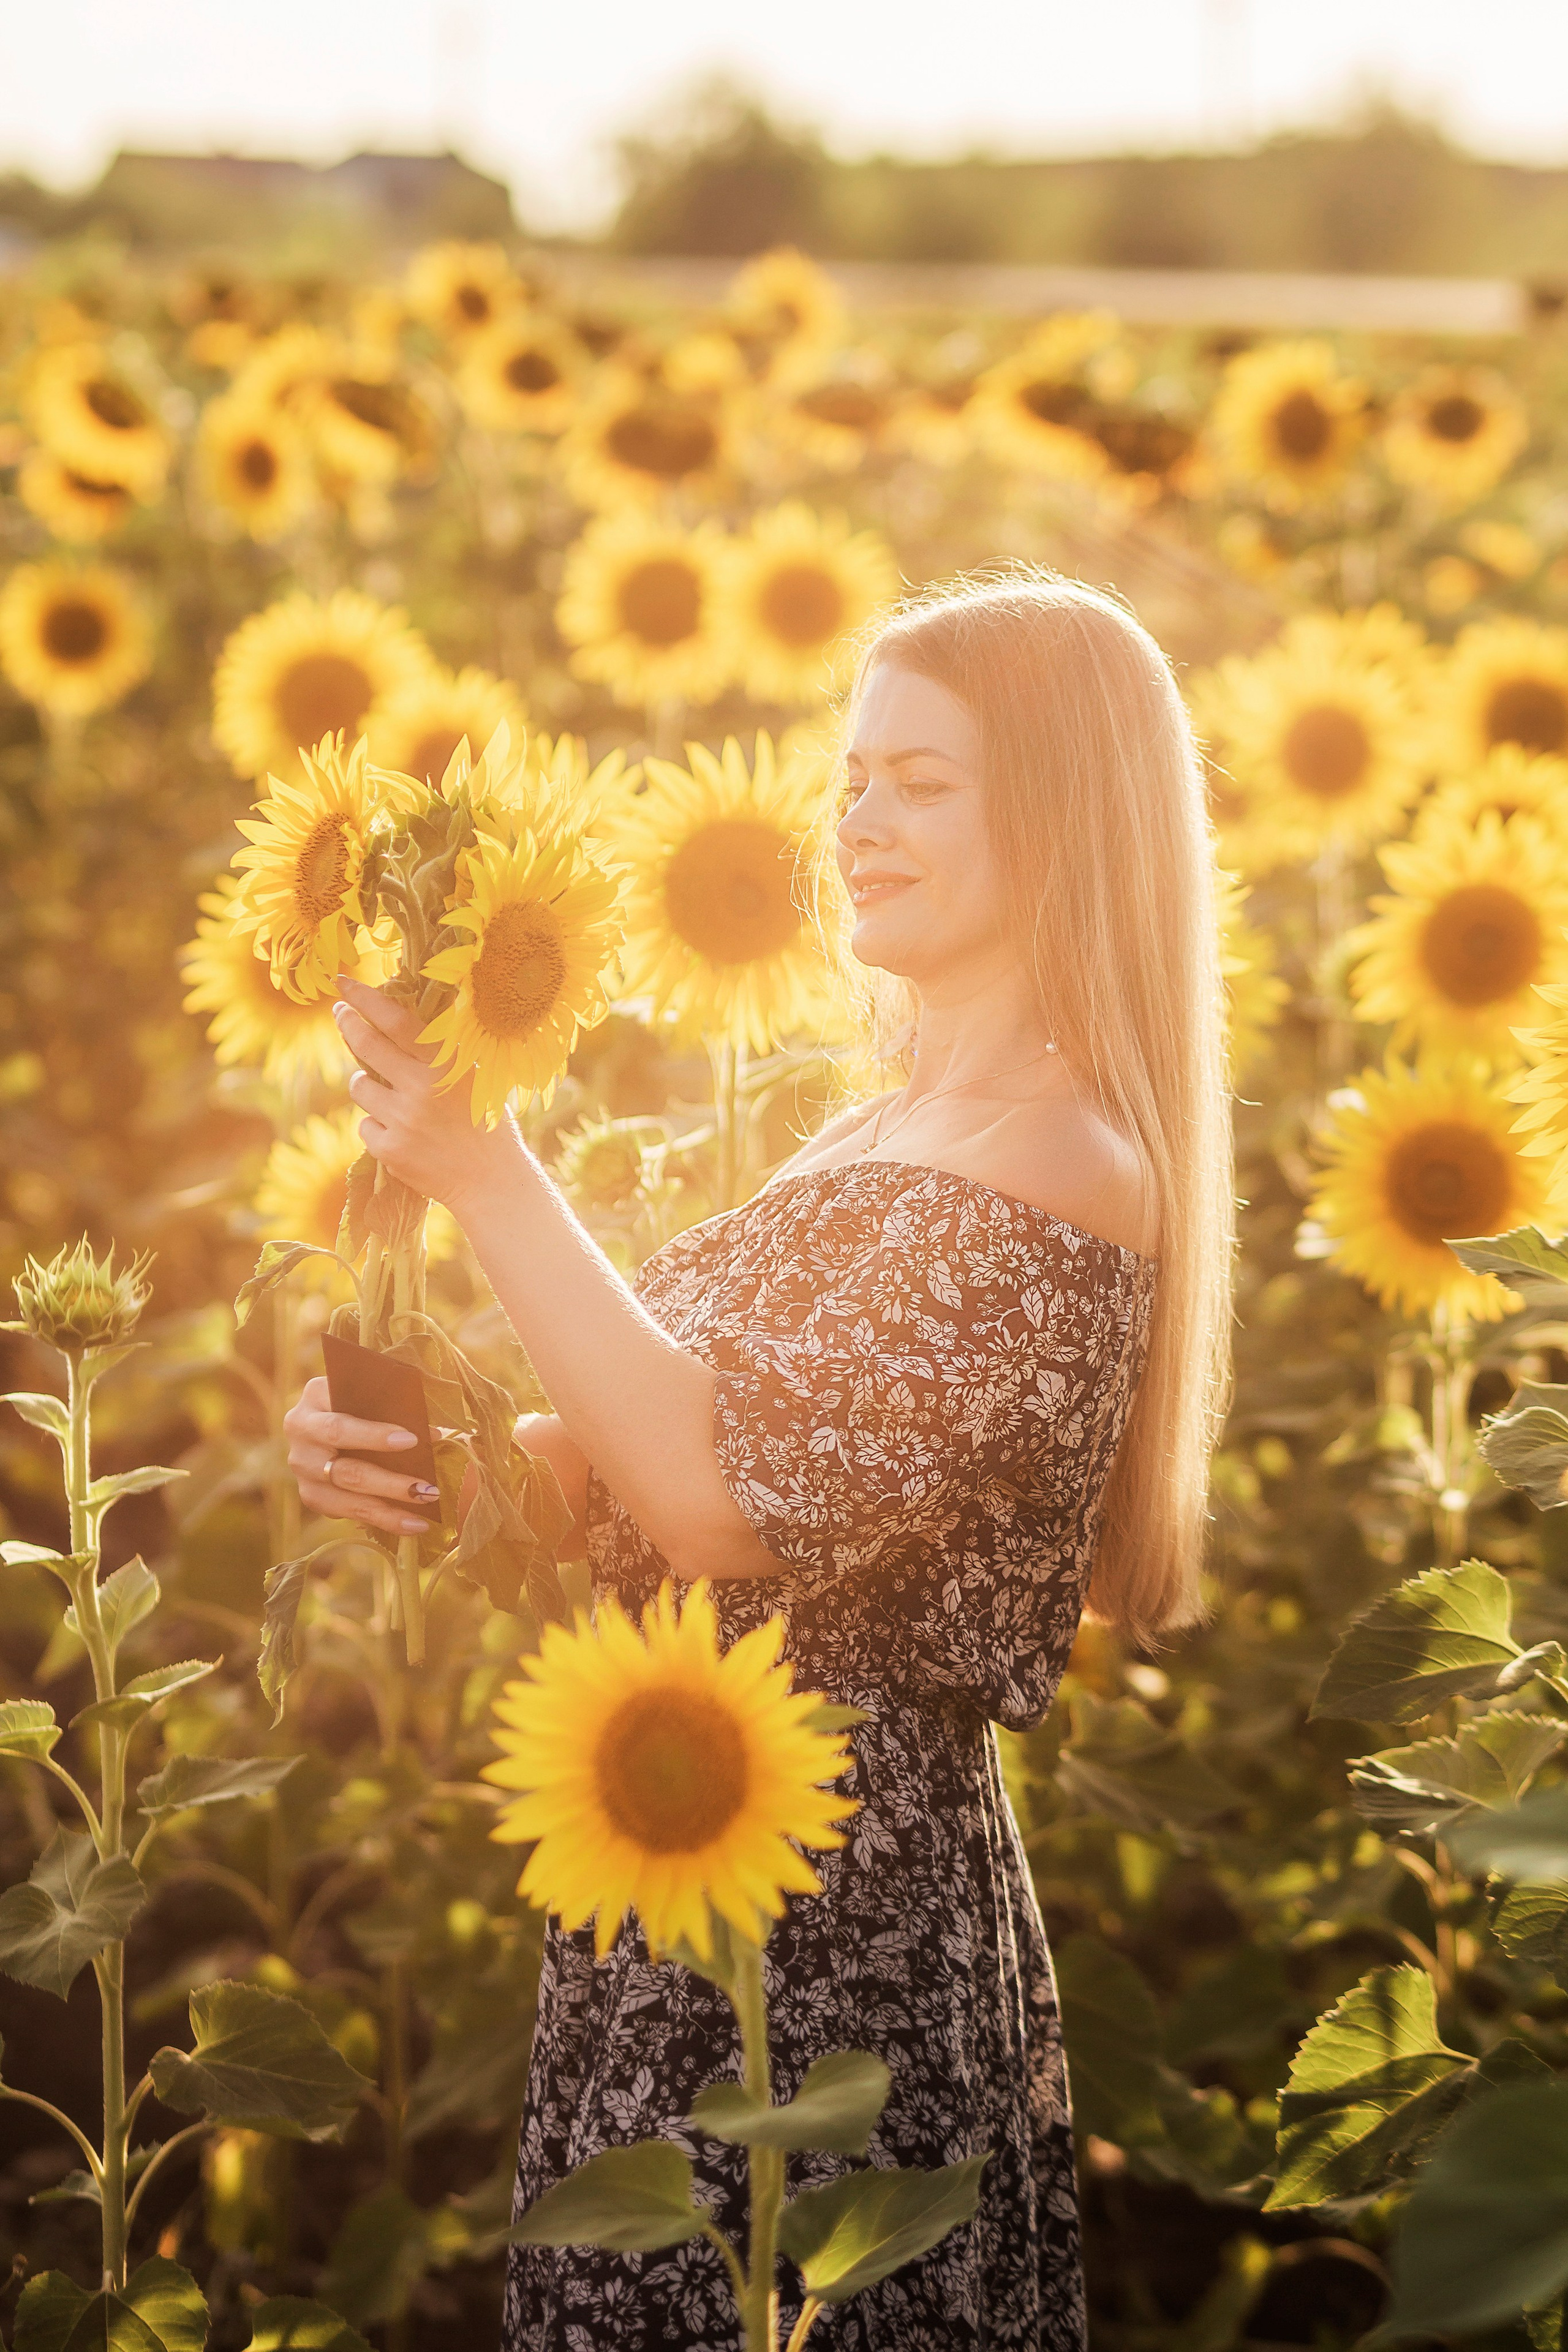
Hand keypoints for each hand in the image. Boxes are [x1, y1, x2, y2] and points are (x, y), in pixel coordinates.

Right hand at [284, 1375, 440, 1537]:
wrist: (331, 1413)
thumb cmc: (365, 1397)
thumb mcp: (375, 1391)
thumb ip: (400, 1406)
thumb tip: (434, 1435)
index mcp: (315, 1396)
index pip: (342, 1423)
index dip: (375, 1435)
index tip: (412, 1440)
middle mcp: (301, 1430)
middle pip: (345, 1467)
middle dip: (389, 1482)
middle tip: (426, 1490)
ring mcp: (302, 1466)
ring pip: (346, 1496)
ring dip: (388, 1509)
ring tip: (424, 1514)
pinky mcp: (310, 1493)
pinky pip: (345, 1512)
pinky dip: (381, 1520)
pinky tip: (412, 1524)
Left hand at [333, 975, 520, 1214]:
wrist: (491, 1181)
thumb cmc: (485, 1124)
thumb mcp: (471, 1079)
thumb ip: (437, 1054)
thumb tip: (392, 1022)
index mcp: (445, 1065)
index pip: (396, 1020)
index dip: (365, 998)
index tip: (343, 982)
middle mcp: (421, 1088)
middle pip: (365, 1044)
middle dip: (348, 1024)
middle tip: (340, 1013)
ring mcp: (403, 1120)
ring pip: (359, 1087)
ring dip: (367, 1086)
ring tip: (395, 1099)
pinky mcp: (390, 1149)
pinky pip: (364, 1125)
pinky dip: (378, 1127)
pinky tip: (404, 1135)